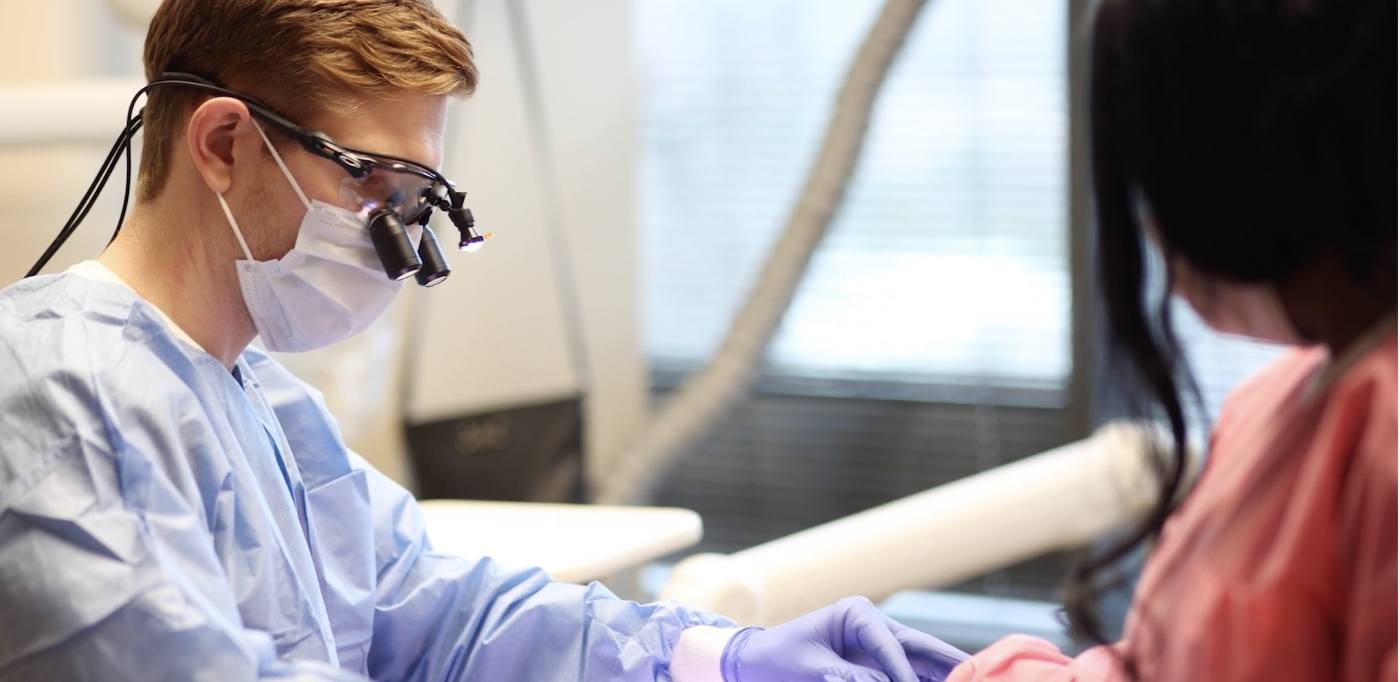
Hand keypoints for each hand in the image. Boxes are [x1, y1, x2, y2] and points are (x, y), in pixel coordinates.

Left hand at [721, 596, 967, 681]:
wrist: (755, 663)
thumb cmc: (777, 659)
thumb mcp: (809, 669)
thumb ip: (846, 678)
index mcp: (856, 614)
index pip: (891, 645)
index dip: (906, 673)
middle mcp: (874, 625)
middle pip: (921, 647)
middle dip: (949, 666)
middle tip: (979, 676)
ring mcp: (879, 645)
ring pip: (922, 662)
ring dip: (942, 676)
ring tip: (972, 681)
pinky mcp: (878, 663)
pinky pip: (907, 673)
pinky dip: (924, 680)